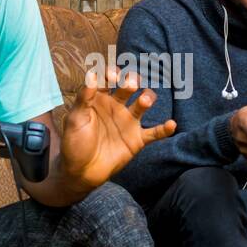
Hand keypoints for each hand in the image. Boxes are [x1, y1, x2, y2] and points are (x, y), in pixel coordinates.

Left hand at [59, 68, 176, 190]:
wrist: (81, 171)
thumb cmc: (74, 143)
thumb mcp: (75, 119)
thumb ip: (84, 98)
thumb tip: (91, 74)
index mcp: (99, 99)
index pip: (107, 80)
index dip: (111, 74)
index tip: (113, 75)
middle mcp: (116, 106)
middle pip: (128, 88)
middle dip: (131, 82)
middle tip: (132, 82)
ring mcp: (128, 122)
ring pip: (143, 104)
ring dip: (147, 99)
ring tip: (145, 101)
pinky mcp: (137, 139)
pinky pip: (154, 133)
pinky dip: (164, 129)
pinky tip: (171, 125)